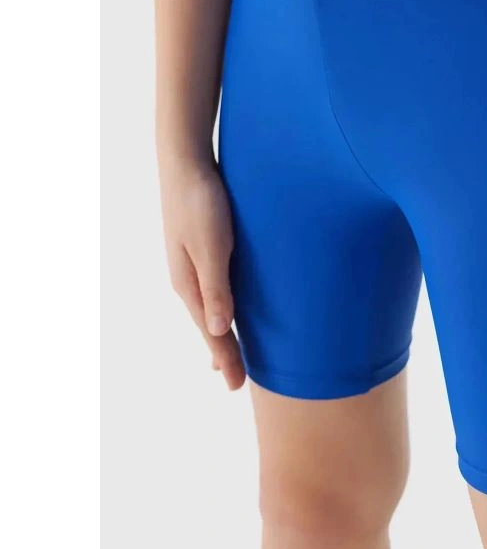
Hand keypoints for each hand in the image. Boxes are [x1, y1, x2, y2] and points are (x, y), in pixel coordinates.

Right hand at [160, 158, 245, 389]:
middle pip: (209, 323)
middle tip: (236, 381)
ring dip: (221, 332)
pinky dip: (221, 307)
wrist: (186, 162)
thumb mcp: (212, 246)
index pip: (211, 330)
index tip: (238, 386)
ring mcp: (192, 263)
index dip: (226, 357)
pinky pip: (213, 288)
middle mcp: (188, 278)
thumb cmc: (202, 203)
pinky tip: (226, 307)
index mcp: (190, 283)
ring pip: (210, 307)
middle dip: (223, 351)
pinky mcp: (202, 247)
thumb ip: (217, 287)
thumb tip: (220, 330)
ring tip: (229, 353)